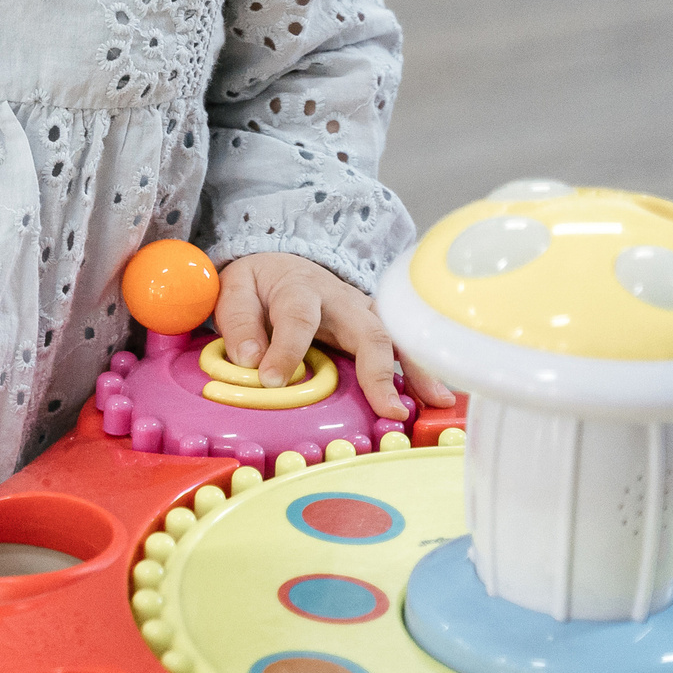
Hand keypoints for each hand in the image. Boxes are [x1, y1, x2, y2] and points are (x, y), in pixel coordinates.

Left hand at [216, 251, 456, 421]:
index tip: (273, 380)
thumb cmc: (259, 285)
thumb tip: (250, 360)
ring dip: (419, 372)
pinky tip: (439, 400)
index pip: (298, 317)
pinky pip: (403, 350)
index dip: (287, 349)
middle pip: (367, 328)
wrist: (281, 265)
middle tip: (387, 407)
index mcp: (300, 287)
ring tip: (436, 404)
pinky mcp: (375, 329)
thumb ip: (238, 321)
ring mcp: (365, 314)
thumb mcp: (234, 289)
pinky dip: (422, 373)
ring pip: (397, 340)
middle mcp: (342, 300)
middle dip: (378, 368)